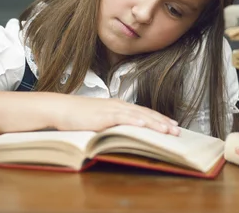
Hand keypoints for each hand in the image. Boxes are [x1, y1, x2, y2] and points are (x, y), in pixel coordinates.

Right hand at [52, 94, 180, 135]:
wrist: (61, 108)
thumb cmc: (78, 115)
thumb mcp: (100, 119)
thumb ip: (113, 123)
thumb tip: (124, 132)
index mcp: (119, 106)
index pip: (144, 112)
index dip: (159, 119)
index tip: (172, 125)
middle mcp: (118, 105)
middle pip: (146, 114)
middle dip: (163, 122)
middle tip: (177, 130)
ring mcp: (111, 109)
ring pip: (138, 116)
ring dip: (154, 123)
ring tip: (167, 130)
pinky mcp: (103, 115)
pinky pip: (122, 118)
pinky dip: (134, 121)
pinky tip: (144, 125)